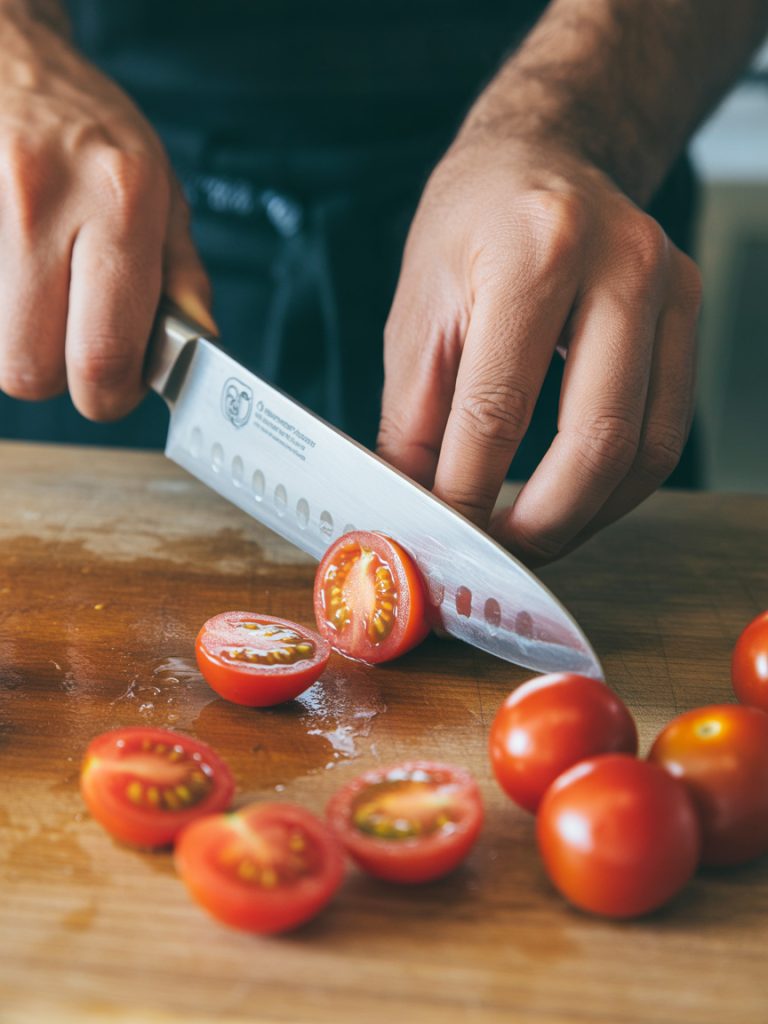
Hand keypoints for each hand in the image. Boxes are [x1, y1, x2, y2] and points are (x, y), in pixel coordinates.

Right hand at [0, 12, 212, 419]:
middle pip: (28, 368)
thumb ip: (181, 277)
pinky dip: (4, 310)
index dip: (109, 395)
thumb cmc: (96, 131)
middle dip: (58, 377)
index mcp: (119, 204)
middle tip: (76, 347)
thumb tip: (194, 345)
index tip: (119, 384)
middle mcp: (45, 204)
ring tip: (47, 300)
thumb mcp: (164, 193)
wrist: (14, 60)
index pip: (102, 354)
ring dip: (24, 343)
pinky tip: (22, 278)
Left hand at [377, 135, 700, 564]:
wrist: (544, 154)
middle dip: (542, 525)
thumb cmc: (470, 225)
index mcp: (535, 252)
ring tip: (533, 540)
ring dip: (587, 517)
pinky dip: (617, 484)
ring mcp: (670, 288)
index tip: (443, 539)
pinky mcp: (690, 314)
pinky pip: (666, 431)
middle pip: (596, 441)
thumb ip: (412, 421)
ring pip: (647, 450)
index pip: (499, 410)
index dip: (468, 494)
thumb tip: (411, 509)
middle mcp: (620, 265)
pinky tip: (574, 498)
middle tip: (497, 557)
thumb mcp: (417, 314)